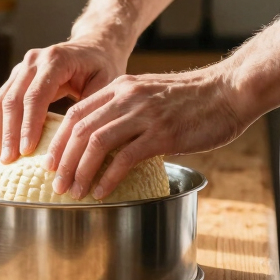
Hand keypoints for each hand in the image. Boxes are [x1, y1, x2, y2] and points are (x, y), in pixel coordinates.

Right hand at [0, 37, 127, 162]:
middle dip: (9, 132)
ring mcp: (21, 67)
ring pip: (1, 100)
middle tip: (9, 160)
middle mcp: (34, 60)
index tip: (26, 151)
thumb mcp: (106, 83)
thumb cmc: (101, 67)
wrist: (92, 47)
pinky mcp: (16, 77)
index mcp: (56, 60)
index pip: (36, 95)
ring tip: (0, 157)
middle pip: (13, 99)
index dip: (29, 124)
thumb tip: (74, 140)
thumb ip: (91, 107)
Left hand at [46, 66, 244, 199]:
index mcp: (121, 87)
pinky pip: (125, 157)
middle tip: (55, 184)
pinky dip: (108, 177)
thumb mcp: (152, 95)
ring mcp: (144, 115)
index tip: (50, 162)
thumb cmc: (195, 99)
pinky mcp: (162, 133)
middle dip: (62, 160)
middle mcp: (127, 98)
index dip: (59, 140)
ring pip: (97, 143)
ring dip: (80, 171)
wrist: (230, 91)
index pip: (76, 113)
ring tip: (73, 192)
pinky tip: (101, 191)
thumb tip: (112, 144)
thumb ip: (129, 112)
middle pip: (80, 129)